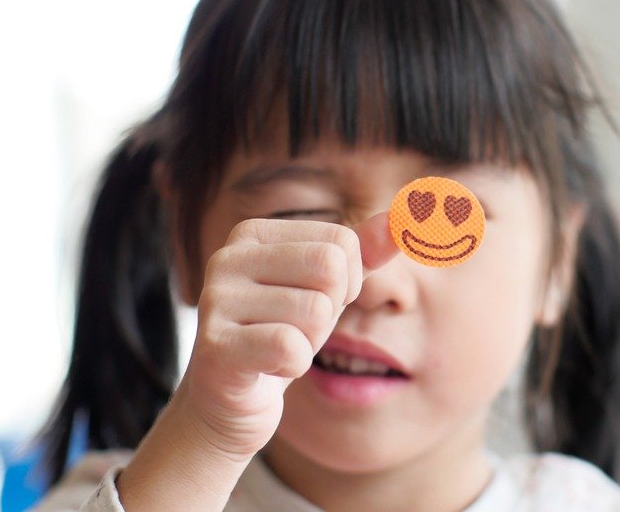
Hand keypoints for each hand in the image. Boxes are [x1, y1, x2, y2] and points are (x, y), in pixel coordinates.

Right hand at [177, 211, 397, 457]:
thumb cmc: (281, 334)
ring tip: (279, 348)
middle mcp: (228, 257)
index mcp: (253, 233)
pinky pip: (290, 347)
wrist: (228, 401)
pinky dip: (294, 364)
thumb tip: (404, 217)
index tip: (315, 301)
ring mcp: (216, 300)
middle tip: (299, 328)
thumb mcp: (327, 290)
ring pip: (315, 312)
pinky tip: (270, 367)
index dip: (347, 282)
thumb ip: (365, 252)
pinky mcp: (215, 345)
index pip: (340, 241)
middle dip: (330, 309)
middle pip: (330, 269)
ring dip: (311, 341)